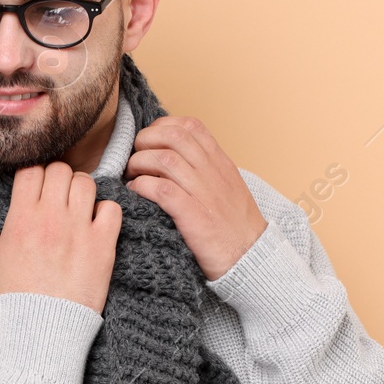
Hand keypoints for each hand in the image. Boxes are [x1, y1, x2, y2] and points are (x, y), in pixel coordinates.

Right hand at [0, 162, 122, 314]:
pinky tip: (96, 223)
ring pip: (87, 182)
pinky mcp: (103, 244)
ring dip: (81, 189)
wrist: (43, 328)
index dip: (32, 174)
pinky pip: (113, 209)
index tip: (34, 187)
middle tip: (56, 195)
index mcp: (22, 218)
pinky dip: (106, 211)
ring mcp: (80, 229)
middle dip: (57, 178)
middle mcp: (52, 217)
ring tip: (77, 205)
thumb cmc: (14, 298)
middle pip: (60, 170)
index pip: (30, 170)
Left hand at [122, 115, 266, 280]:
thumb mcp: (226, 187)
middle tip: (134, 157)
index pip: (190, 126)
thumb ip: (204, 169)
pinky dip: (142, 186)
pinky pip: (161, 189)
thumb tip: (172, 155)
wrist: (252, 258)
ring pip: (164, 159)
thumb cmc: (234, 227)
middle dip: (145, 141)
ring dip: (139, 163)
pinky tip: (136, 193)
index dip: (162, 127)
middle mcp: (213, 172)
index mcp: (220, 163)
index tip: (148, 141)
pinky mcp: (193, 216)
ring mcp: (204, 193)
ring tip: (132, 176)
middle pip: (173, 136)